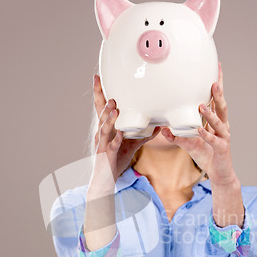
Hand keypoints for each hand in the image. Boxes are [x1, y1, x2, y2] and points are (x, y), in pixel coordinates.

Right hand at [90, 74, 160, 189]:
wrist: (107, 179)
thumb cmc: (116, 160)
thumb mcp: (131, 145)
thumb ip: (143, 135)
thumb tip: (158, 126)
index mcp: (106, 128)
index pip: (102, 108)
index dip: (99, 93)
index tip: (97, 77)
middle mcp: (102, 134)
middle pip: (100, 114)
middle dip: (102, 100)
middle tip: (103, 85)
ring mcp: (103, 144)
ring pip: (104, 128)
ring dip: (109, 118)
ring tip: (115, 107)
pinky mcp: (107, 156)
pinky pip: (112, 146)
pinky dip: (116, 140)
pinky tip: (121, 134)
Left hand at [161, 62, 237, 186]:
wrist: (220, 174)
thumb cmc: (207, 155)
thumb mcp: (190, 144)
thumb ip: (178, 136)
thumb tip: (163, 129)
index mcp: (217, 122)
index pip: (216, 101)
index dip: (217, 86)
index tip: (216, 69)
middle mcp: (222, 127)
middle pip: (222, 107)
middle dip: (218, 94)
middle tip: (213, 81)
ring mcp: (223, 138)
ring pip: (218, 123)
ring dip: (210, 114)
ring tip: (201, 105)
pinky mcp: (221, 149)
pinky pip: (213, 141)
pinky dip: (206, 135)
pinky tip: (200, 130)